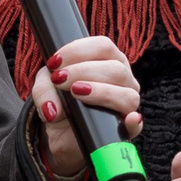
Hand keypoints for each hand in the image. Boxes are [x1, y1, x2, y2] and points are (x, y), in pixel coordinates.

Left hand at [31, 35, 142, 180]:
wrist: (61, 134)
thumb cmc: (60, 101)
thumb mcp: (45, 89)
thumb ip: (44, 91)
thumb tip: (53, 110)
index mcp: (107, 60)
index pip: (103, 46)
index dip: (78, 51)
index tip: (55, 63)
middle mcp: (122, 79)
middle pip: (116, 68)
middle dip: (84, 71)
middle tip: (59, 80)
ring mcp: (127, 103)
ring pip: (127, 95)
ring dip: (100, 92)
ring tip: (75, 94)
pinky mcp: (127, 128)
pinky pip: (136, 125)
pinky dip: (132, 122)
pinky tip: (126, 120)